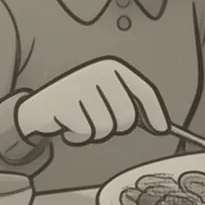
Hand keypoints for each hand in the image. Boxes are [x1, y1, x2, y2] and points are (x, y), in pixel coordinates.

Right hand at [15, 58, 169, 145]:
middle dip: (115, 126)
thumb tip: (162, 125)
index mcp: (112, 68)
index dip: (156, 112)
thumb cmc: (78, 103)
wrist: (41, 107)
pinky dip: (78, 136)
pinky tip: (68, 125)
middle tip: (98, 119)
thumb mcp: (106, 97)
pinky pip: (86, 132)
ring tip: (82, 121)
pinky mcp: (65, 104)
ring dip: (95, 133)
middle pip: (127, 117)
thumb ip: (132, 105)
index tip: (162, 129)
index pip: (143, 91)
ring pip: (107, 128)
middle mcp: (98, 73)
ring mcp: (81, 87)